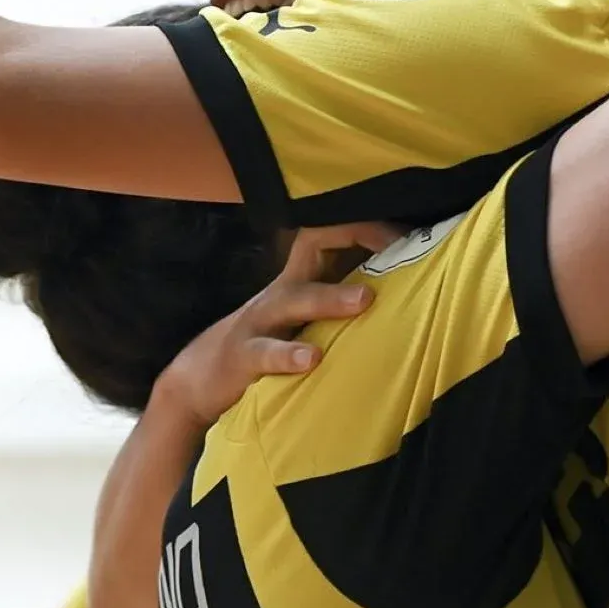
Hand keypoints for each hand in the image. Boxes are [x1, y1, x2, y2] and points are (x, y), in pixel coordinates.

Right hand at [155, 221, 398, 426]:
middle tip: (398, 247)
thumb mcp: (304, 319)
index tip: (410, 236)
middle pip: (314, 250)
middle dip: (356, 240)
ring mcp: (260, 322)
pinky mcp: (243, 358)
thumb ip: (341, 304)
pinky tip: (312, 361)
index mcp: (299, 279)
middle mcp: (281, 292)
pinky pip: (266, 352)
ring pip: (294, 299)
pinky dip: (289, 355)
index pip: (331, 233)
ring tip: (364, 300)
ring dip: (331, 298)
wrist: (198, 380)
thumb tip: (405, 296)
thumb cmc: (269, 345)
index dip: (368, 227)